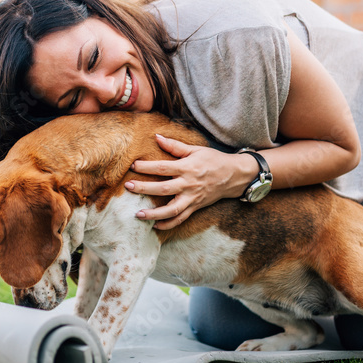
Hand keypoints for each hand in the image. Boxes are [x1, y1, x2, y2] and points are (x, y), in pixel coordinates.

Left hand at [124, 134, 256, 229]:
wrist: (234, 175)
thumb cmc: (213, 160)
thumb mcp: (196, 150)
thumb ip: (175, 146)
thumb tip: (156, 136)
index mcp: (187, 168)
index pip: (163, 167)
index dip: (147, 167)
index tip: (134, 166)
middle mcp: (189, 184)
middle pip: (164, 188)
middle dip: (145, 188)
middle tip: (128, 187)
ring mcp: (192, 198)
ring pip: (172, 209)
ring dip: (154, 213)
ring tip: (138, 214)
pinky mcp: (195, 207)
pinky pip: (181, 219)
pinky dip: (168, 224)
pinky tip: (155, 226)